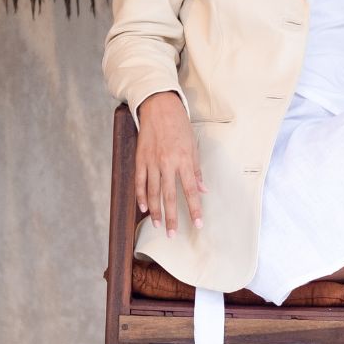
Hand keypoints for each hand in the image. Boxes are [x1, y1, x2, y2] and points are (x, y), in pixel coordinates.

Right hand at [135, 91, 207, 236]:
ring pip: (152, 192)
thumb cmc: (180, 127)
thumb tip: (203, 191)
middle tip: (173, 235)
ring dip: (155, 211)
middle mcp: (167, 163)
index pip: (190, 191)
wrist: (159, 108)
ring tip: (158, 226)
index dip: (194, 209)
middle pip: (169, 196)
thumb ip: (196, 171)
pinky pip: (140, 182)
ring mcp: (151, 162)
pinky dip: (141, 196)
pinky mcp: (140, 159)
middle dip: (172, 217)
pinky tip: (144, 208)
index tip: (198, 224)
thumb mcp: (193, 146)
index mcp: (183, 160)